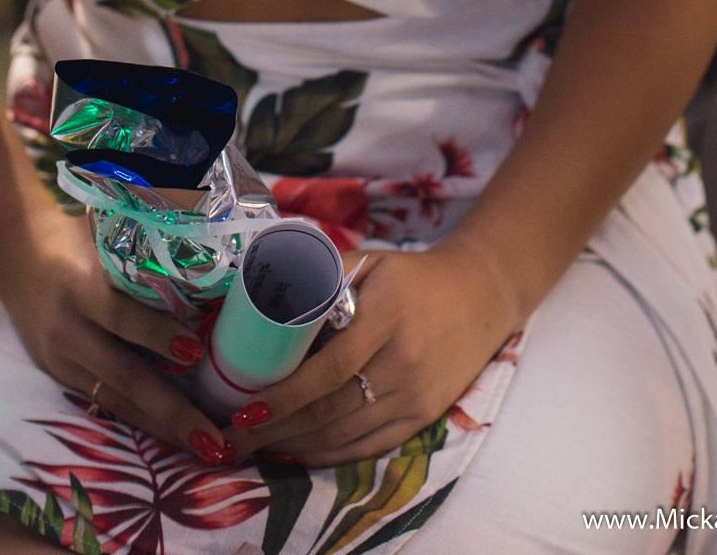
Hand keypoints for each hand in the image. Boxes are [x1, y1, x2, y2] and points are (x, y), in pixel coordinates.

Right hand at [0, 208, 233, 465]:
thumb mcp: (102, 239)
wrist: (14, 256)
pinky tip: (168, 438)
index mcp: (78, 288)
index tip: (196, 351)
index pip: (121, 317)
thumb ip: (142, 260)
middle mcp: (67, 331)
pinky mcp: (59, 377)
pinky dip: (137, 421)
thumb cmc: (72, 238)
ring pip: (114, 400)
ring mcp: (59, 360)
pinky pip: (102, 402)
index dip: (158, 336)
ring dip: (159, 428)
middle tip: (211, 436)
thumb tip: (201, 276)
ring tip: (200, 449)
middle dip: (170, 408)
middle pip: (122, 374)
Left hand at [223, 237, 524, 467]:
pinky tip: (301, 452)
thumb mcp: (371, 263)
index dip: (285, 395)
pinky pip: (370, 446)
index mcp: (386, 318)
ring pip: (346, 434)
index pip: (329, 369)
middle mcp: (403, 362)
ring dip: (297, 446)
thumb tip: (267, 299)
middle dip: (278, 428)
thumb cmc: (415, 276)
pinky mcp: (425, 417)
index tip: (246, 408)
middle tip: (235, 436)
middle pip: (331, 410)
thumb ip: (324, 278)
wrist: (481, 294)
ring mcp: (416, 396)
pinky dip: (331, 454)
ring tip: (258, 444)